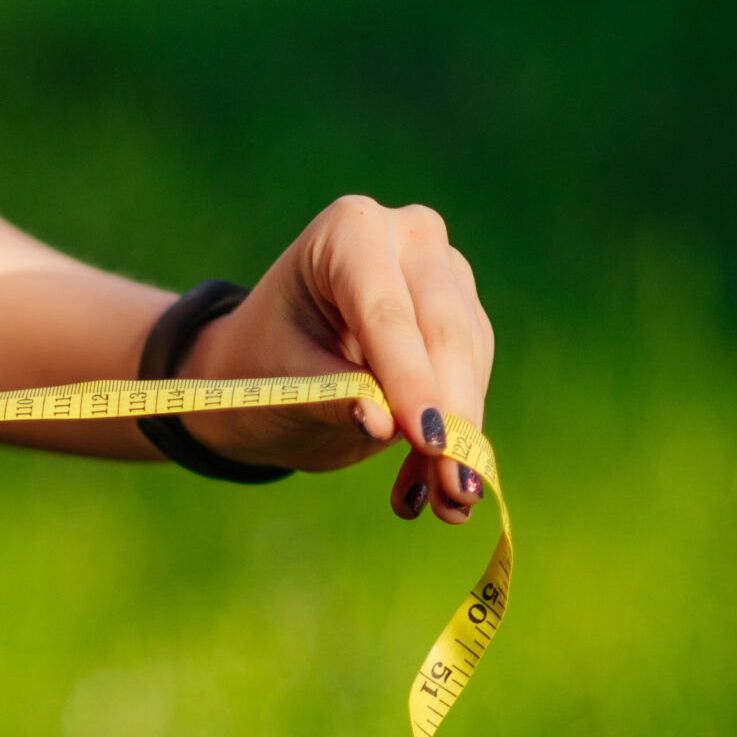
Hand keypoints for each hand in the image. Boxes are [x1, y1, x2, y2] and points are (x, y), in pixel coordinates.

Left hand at [180, 195, 494, 522]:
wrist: (267, 360)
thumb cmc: (263, 365)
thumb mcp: (280, 386)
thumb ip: (330, 399)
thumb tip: (384, 425)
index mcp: (348, 232)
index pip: (385, 315)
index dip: (409, 381)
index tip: (425, 439)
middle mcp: (407, 236)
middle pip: (443, 330)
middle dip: (450, 415)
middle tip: (455, 487)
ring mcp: (442, 269)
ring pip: (469, 355)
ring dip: (462, 433)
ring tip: (447, 504)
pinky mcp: (463, 310)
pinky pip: (473, 373)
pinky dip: (458, 432)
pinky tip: (437, 484)